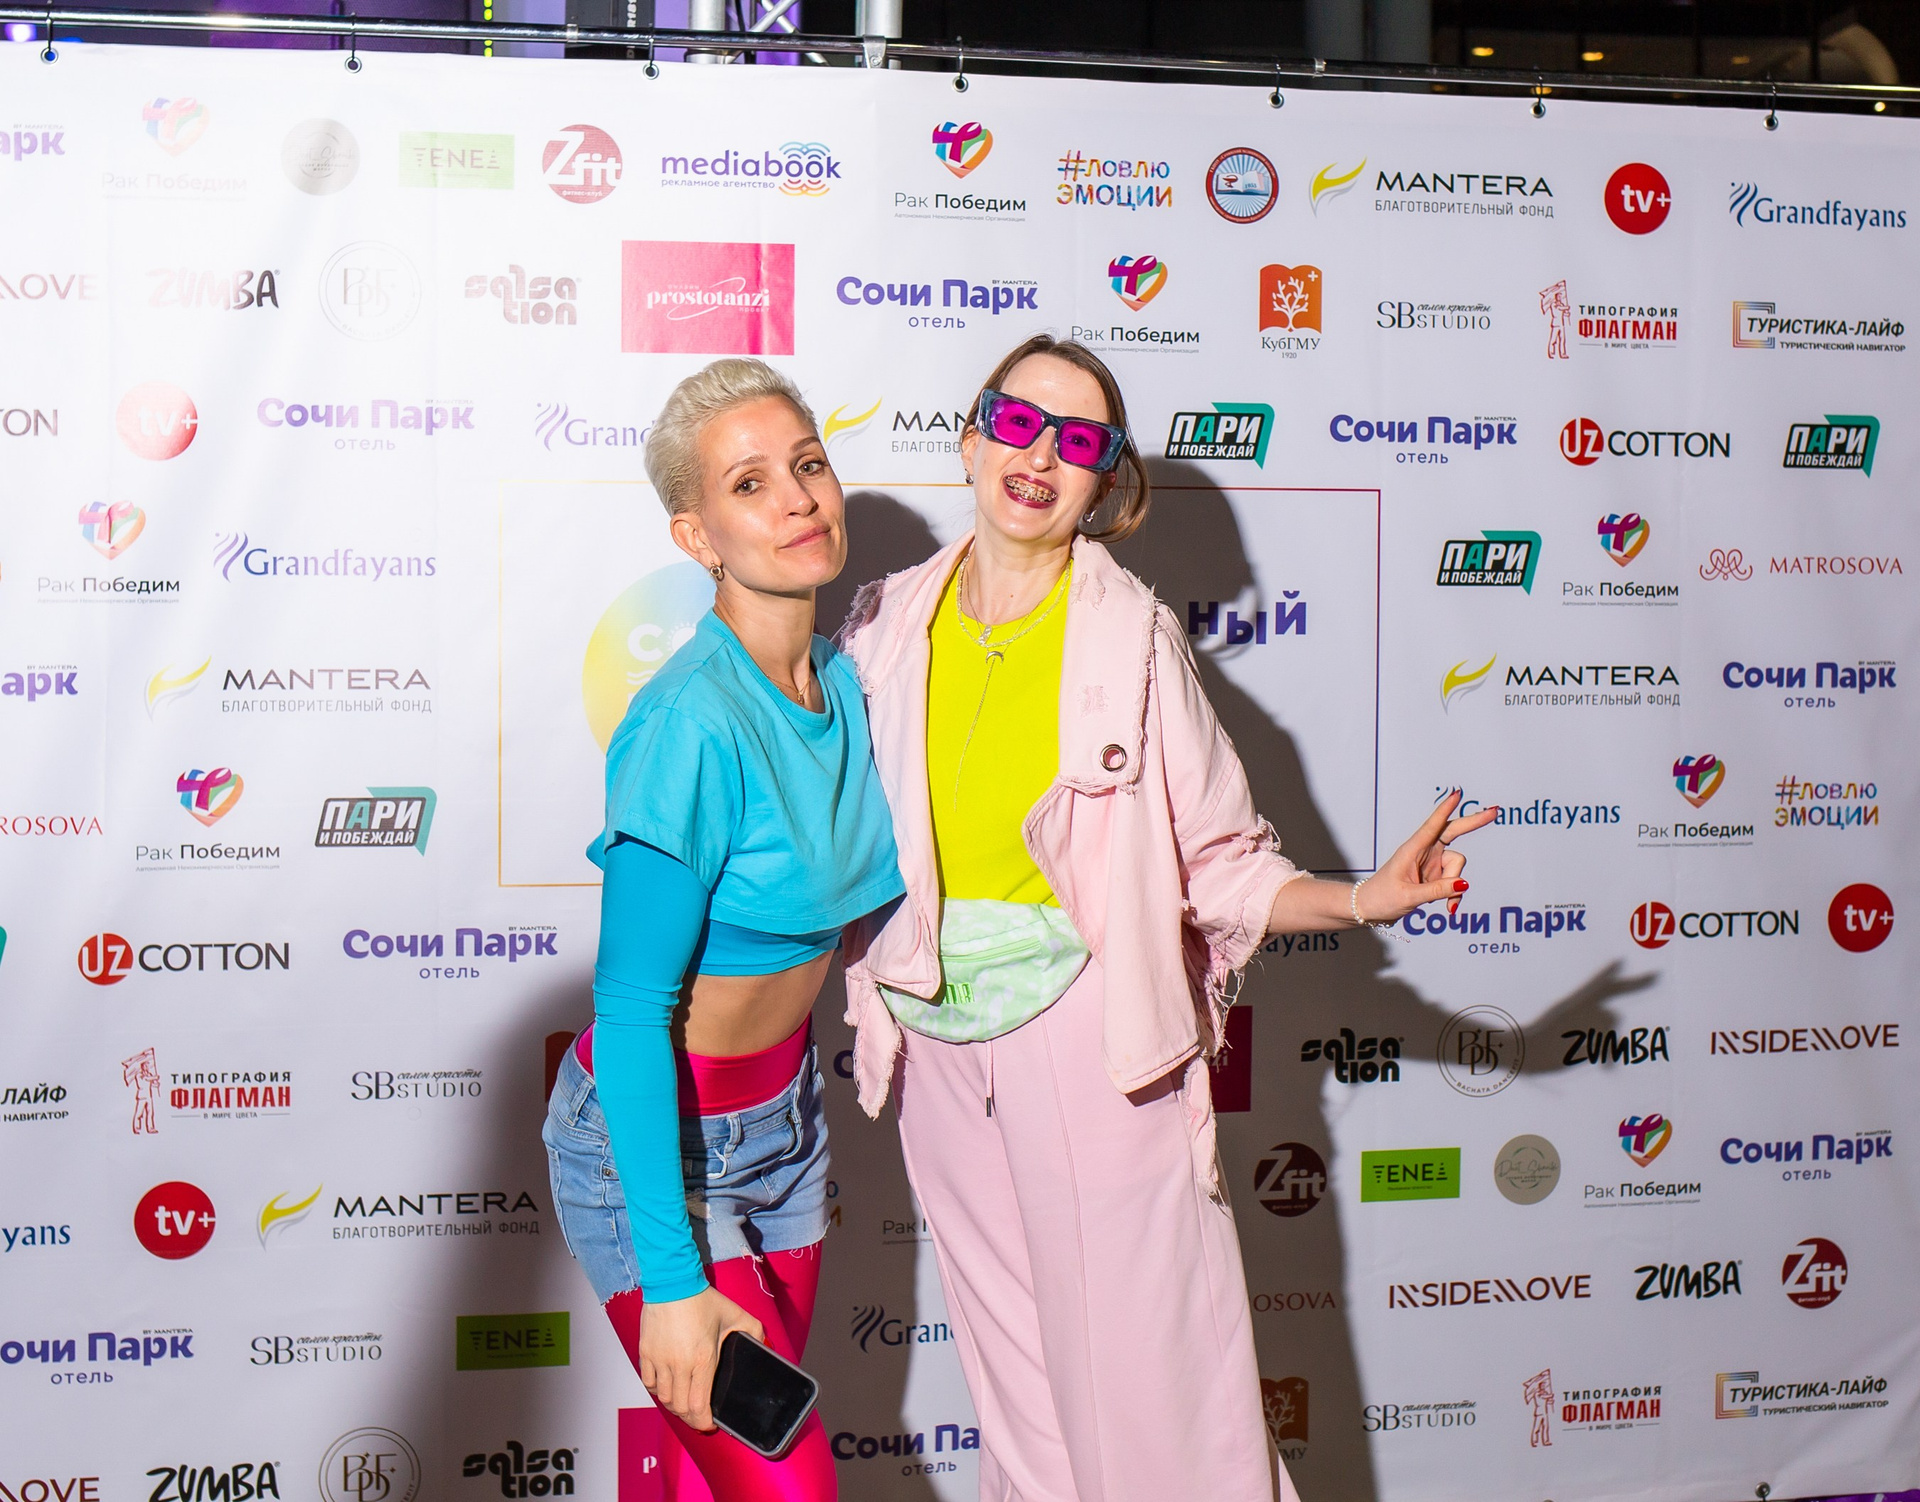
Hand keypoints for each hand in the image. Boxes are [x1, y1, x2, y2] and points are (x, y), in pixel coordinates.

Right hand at [637, 1285, 765, 1431]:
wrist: (672, 1282)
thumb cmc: (702, 1299)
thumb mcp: (735, 1314)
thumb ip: (754, 1332)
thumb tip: (766, 1346)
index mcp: (702, 1359)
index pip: (698, 1406)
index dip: (704, 1422)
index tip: (710, 1424)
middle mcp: (679, 1364)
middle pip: (680, 1408)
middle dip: (691, 1418)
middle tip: (699, 1416)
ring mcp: (659, 1360)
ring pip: (664, 1399)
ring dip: (675, 1405)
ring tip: (685, 1402)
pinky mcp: (645, 1353)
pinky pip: (649, 1383)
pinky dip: (658, 1390)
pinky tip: (668, 1386)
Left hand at [1355, 790, 1497, 923]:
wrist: (1370, 910)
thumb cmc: (1381, 898)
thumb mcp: (1409, 896)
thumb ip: (1437, 890)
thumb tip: (1463, 883)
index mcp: (1411, 850)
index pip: (1432, 826)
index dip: (1445, 810)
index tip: (1457, 794)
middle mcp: (1424, 852)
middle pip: (1452, 832)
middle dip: (1473, 823)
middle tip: (1494, 812)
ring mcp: (1431, 863)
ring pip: (1456, 866)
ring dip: (1454, 886)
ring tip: (1442, 903)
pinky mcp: (1434, 875)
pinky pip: (1454, 882)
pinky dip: (1454, 894)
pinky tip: (1449, 907)